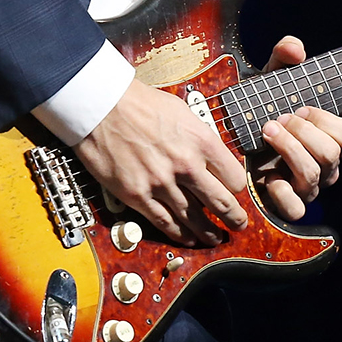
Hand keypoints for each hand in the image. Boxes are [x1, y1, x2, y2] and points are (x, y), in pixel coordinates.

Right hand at [74, 80, 248, 246]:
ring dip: (208, 232)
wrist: (102, 106)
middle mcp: (185, 165)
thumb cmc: (139, 103)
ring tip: (216, 238)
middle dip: (234, 218)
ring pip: (194, 218)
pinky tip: (188, 238)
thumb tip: (211, 156)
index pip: (233, 177)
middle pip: (221, 203)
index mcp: (201, 141)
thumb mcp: (183, 112)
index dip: (236, 187)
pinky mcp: (138, 195)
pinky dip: (180, 234)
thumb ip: (199, 137)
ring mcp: (161, 183)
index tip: (235, 192)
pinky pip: (164, 222)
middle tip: (239, 224)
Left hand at [254, 36, 341, 220]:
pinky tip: (266, 174)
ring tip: (267, 132)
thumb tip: (295, 48)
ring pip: (312, 175)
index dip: (325, 120)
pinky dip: (280, 191)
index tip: (300, 108)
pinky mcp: (287, 204)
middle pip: (331, 153)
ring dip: (287, 149)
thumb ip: (283, 57)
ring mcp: (308, 187)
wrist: (234, 139)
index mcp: (330, 138)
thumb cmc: (262, 110)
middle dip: (301, 132)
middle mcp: (325, 165)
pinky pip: (295, 207)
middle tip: (278, 119)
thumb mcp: (271, 80)